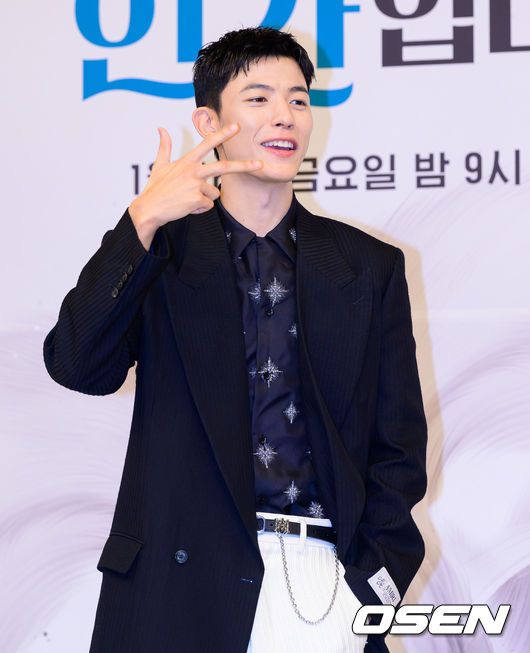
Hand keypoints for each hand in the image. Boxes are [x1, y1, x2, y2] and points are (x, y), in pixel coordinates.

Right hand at [129, 123, 262, 227]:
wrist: (149, 208)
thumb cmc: (155, 188)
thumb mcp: (159, 165)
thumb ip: (164, 146)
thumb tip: (161, 128)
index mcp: (187, 161)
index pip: (208, 144)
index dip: (223, 134)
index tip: (237, 127)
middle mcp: (193, 170)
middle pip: (224, 167)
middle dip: (244, 166)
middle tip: (260, 164)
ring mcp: (196, 185)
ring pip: (215, 193)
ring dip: (204, 199)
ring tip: (187, 199)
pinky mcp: (197, 199)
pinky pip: (208, 206)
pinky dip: (199, 209)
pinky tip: (186, 207)